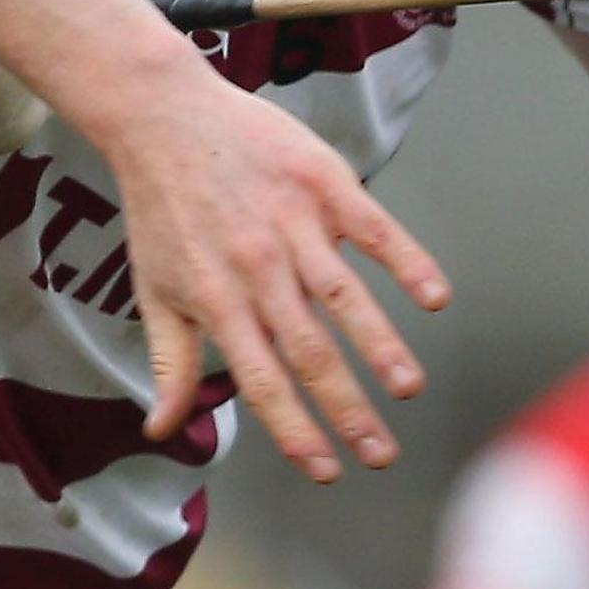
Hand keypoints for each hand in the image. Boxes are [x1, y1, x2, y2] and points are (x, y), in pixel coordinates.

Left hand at [75, 58, 448, 484]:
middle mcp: (255, 268)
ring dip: (379, 344)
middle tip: (383, 455)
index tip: (327, 471)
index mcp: (217, 300)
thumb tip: (160, 431)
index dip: (293, 428)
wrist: (161, 116)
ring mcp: (291, 223)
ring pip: (342, 295)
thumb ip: (168, 363)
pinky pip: (371, 227)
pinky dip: (404, 261)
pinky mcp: (320, 181)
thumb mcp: (154, 289)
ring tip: (409, 388)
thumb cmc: (160, 210)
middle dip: (347, 408)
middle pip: (309, 349)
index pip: (260, 379)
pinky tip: (434, 296)